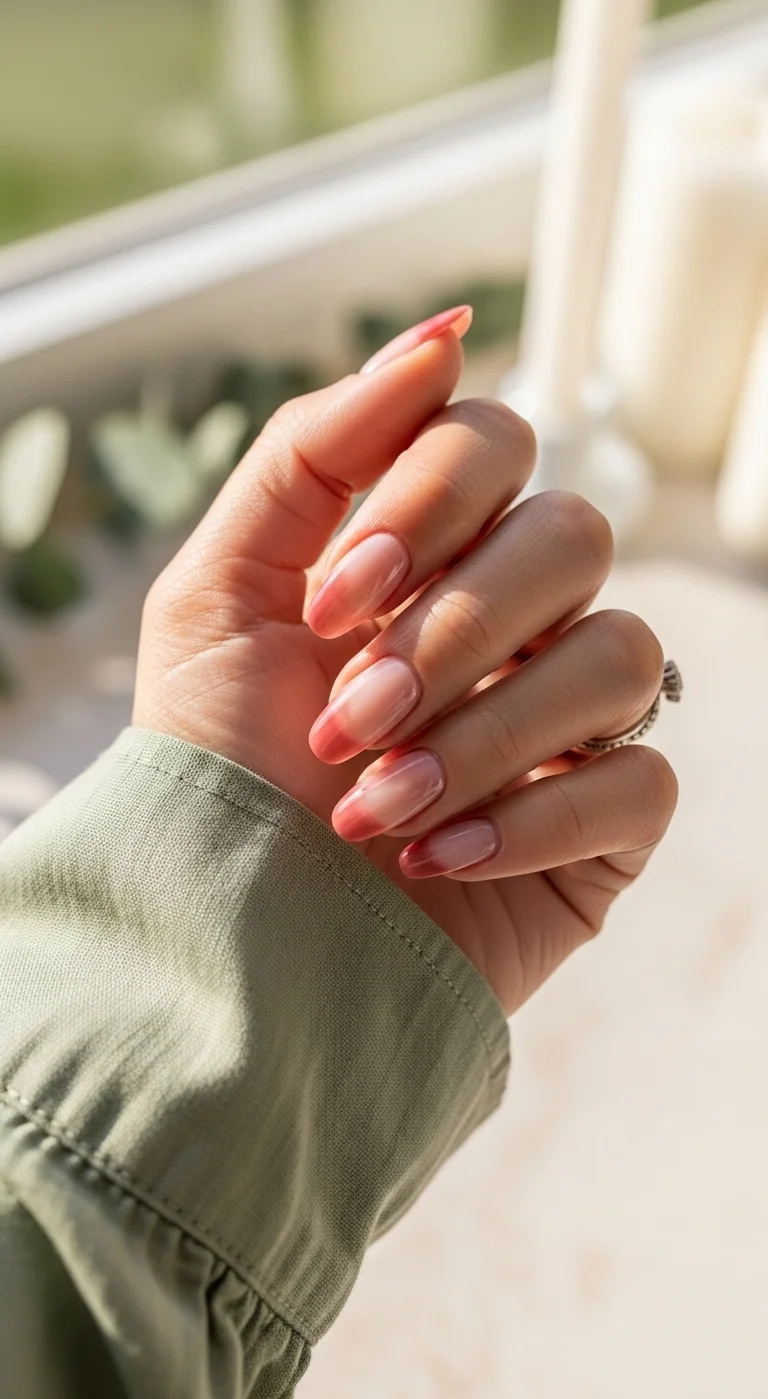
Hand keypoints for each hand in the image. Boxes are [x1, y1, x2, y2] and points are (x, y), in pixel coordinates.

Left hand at [134, 308, 677, 1015]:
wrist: (228, 935)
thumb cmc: (218, 764)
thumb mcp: (218, 593)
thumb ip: (312, 452)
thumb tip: (439, 338)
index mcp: (427, 554)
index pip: (495, 444)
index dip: (429, 499)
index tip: (333, 602)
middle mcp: (510, 621)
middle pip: (573, 538)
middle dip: (452, 629)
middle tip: (349, 718)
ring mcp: (565, 720)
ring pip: (619, 656)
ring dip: (484, 734)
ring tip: (371, 808)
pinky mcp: (605, 824)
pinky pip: (641, 779)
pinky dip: (532, 819)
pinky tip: (434, 861)